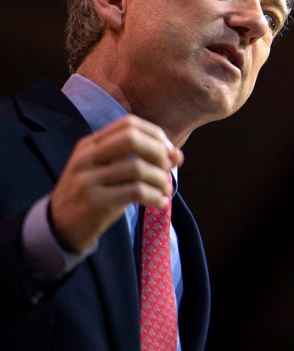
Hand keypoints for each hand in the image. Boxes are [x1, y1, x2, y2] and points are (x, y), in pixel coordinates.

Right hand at [49, 115, 183, 252]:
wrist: (60, 226)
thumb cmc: (92, 194)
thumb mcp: (108, 170)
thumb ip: (138, 158)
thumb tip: (177, 154)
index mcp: (90, 144)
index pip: (128, 123)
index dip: (155, 134)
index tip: (168, 151)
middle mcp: (86, 157)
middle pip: (132, 138)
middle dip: (158, 152)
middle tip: (168, 168)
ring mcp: (88, 180)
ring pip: (137, 167)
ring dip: (161, 179)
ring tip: (165, 190)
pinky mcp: (96, 202)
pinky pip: (136, 192)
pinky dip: (156, 196)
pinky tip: (160, 202)